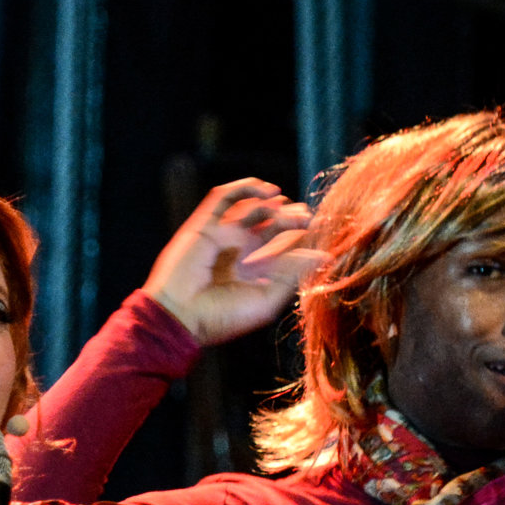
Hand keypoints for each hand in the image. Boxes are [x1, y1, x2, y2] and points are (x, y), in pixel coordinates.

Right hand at [145, 178, 320, 346]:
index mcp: (253, 273)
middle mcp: (239, 252)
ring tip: (284, 207)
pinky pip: (224, 196)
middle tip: (305, 217)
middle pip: (270, 224)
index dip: (301, 236)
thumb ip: (293, 274)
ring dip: (271, 203)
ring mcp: (221, 236)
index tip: (318, 230)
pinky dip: (245, 187)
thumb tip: (326, 255)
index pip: (282, 246)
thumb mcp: (267, 298)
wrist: (179, 315)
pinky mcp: (204, 224)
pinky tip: (267, 192)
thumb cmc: (221, 316)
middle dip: (290, 217)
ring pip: (251, 207)